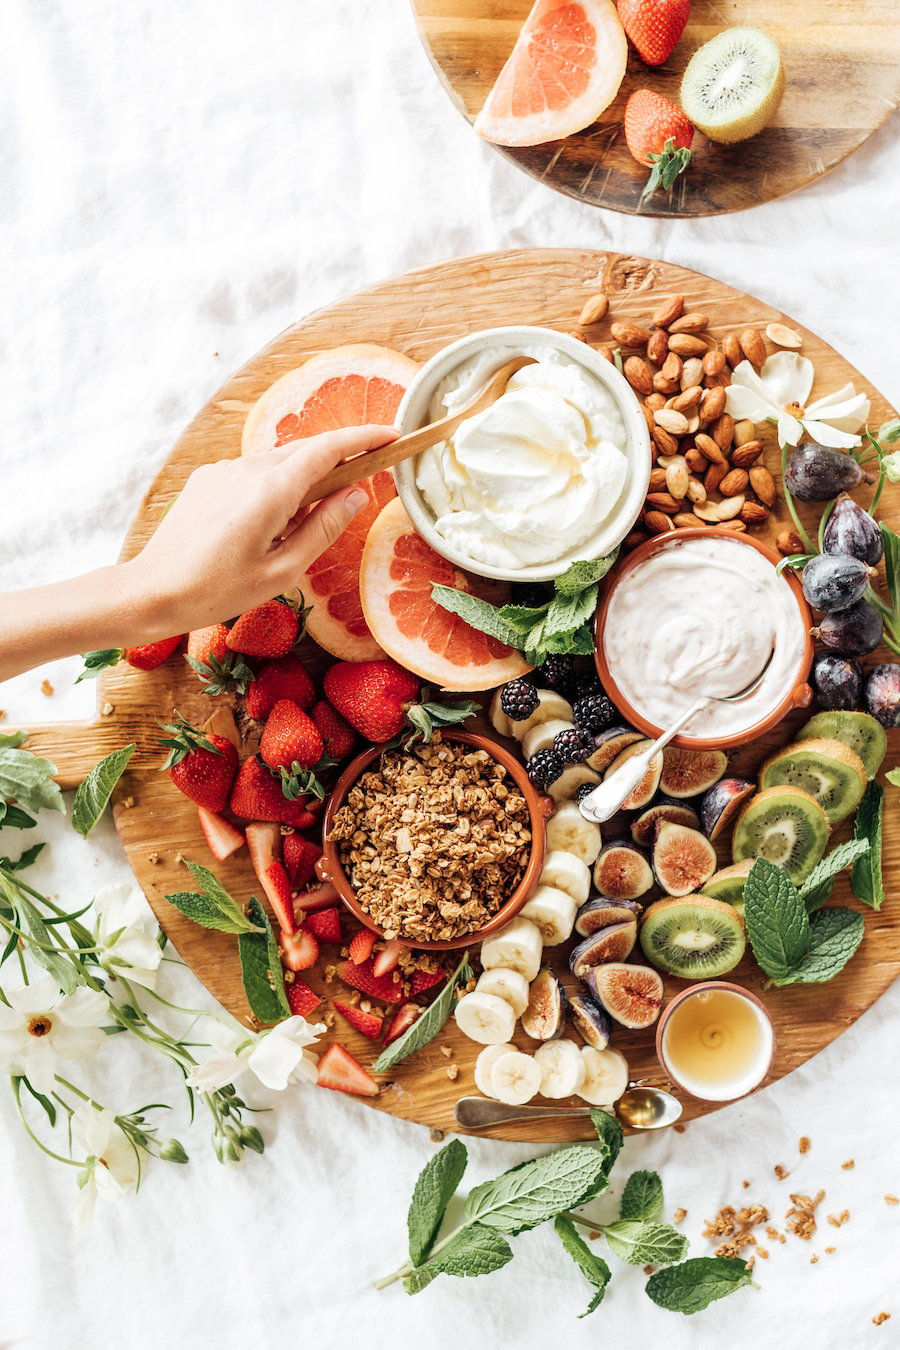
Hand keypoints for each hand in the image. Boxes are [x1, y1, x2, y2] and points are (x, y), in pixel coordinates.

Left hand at [120, 425, 397, 637]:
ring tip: (299, 531)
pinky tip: (267, 528)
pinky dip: (274, 489)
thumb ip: (323, 528)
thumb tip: (356, 495)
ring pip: (278, 464)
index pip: (328, 449)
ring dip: (302, 483)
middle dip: (337, 463)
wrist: (151, 591)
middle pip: (305, 453)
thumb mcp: (283, 570)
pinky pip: (252, 474)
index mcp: (271, 490)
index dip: (364, 439)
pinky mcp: (207, 480)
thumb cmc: (217, 591)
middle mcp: (247, 468)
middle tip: (361, 484)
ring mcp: (223, 471)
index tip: (392, 437)